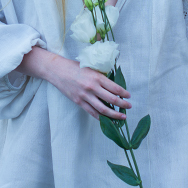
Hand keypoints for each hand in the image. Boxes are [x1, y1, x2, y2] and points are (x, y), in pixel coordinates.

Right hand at [16, 45, 130, 119]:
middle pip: (112, 100)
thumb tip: (113, 86)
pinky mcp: (79, 102)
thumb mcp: (91, 68)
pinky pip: (92, 112)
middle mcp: (92, 87)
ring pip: (103, 109)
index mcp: (97, 77)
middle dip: (122, 105)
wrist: (58, 70)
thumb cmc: (75, 67)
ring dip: (114, 114)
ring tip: (122, 117)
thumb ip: (101, 77)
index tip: (129, 96)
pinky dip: (101, 117)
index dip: (124, 93)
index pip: (115, 88)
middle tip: (129, 107)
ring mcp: (85, 96)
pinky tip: (107, 119)